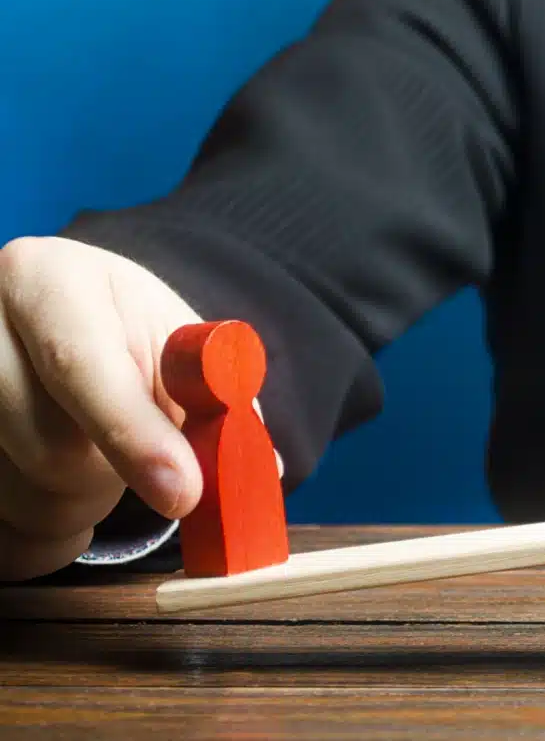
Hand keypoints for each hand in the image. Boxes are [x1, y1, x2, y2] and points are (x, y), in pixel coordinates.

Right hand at [0, 236, 205, 580]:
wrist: (65, 322)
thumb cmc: (129, 336)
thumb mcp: (179, 345)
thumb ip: (218, 400)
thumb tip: (258, 468)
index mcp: (43, 277)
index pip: (80, 365)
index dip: (135, 435)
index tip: (185, 491)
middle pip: (47, 446)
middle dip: (113, 478)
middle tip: (150, 469)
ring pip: (21, 495)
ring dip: (79, 507)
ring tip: (98, 463)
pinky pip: (0, 526)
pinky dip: (42, 528)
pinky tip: (61, 491)